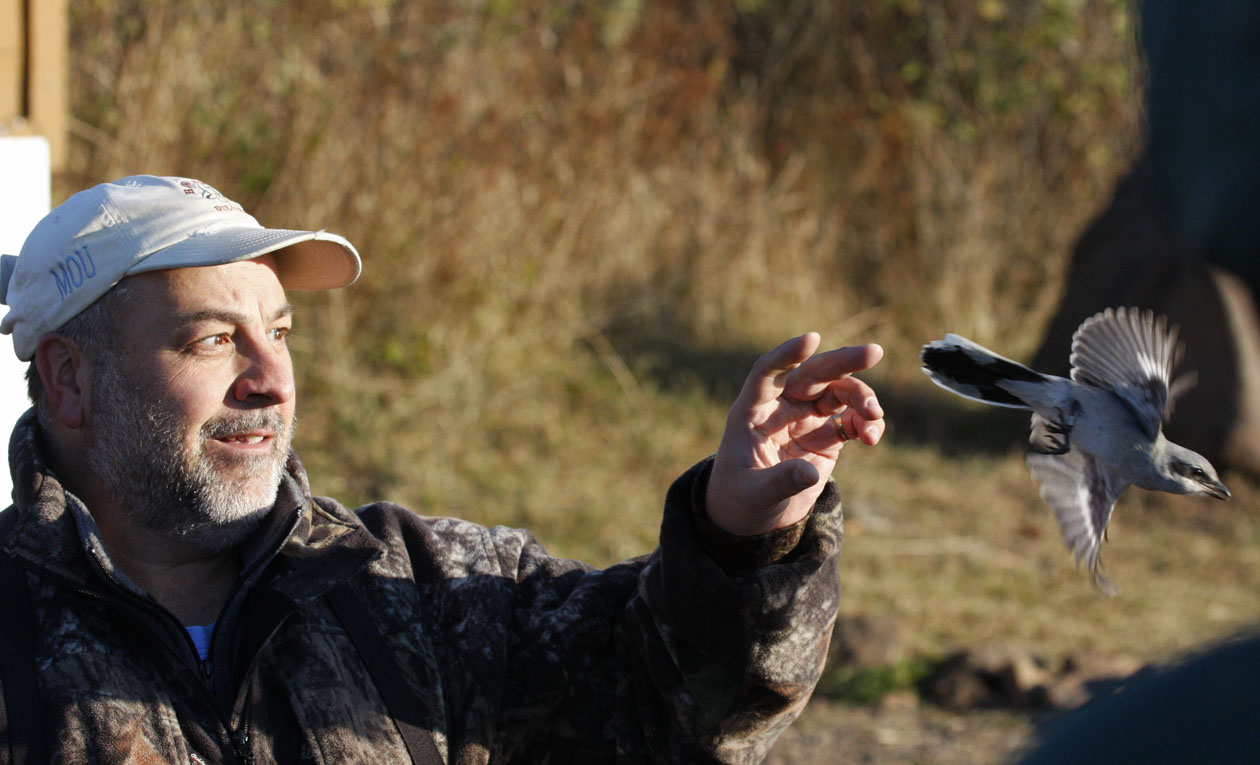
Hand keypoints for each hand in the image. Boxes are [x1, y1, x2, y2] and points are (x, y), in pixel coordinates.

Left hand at [706, 332, 884, 535]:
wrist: (753, 516)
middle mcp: (781, 406)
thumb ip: (781, 481)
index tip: (812, 339)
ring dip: (861, 396)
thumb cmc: (741, 499)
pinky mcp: (826, 436)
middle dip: (843, 361)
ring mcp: (805, 418)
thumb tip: (810, 473)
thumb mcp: (755, 494)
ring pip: (838, 392)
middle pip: (813, 373)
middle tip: (874, 352)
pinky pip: (851, 420)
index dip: (787, 355)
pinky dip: (866, 423)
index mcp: (753, 411)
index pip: (767, 373)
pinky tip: (872, 437)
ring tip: (874, 416)